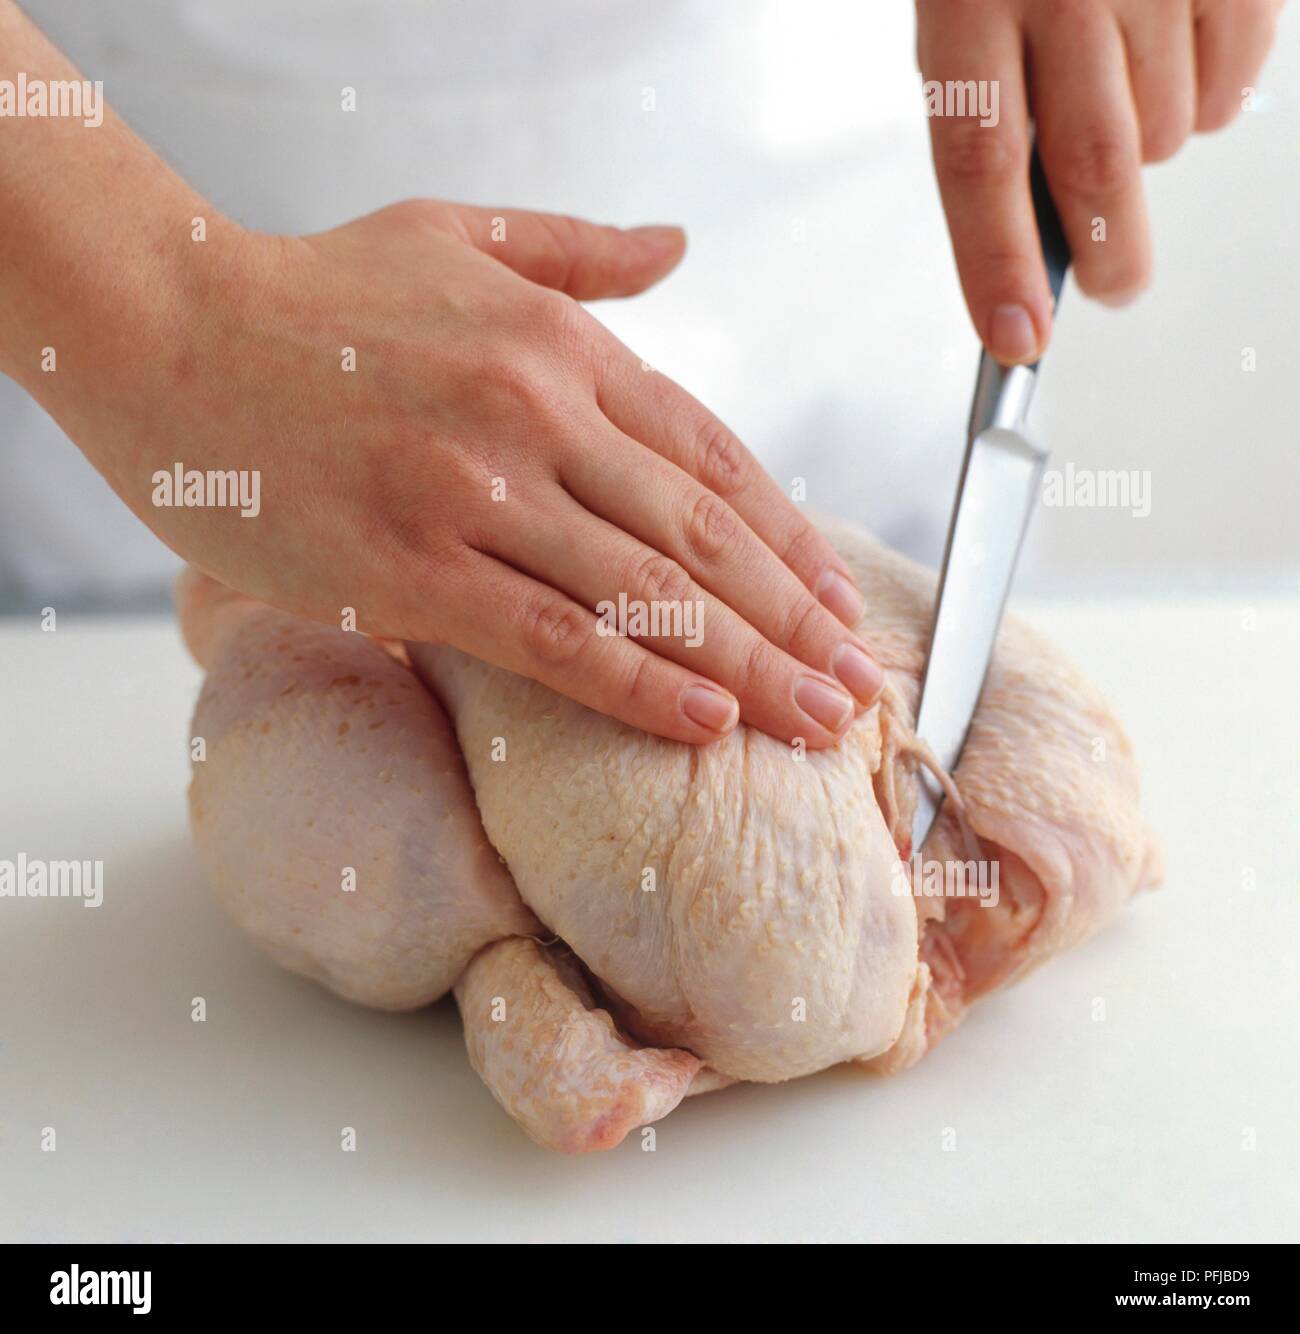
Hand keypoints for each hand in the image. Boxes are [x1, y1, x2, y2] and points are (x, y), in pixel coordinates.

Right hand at [66, 201, 882, 746]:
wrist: (164, 330)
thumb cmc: (310, 293)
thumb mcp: (454, 236)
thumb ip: (577, 251)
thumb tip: (676, 242)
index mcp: (560, 346)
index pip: (711, 456)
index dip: (788, 535)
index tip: (837, 599)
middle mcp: (536, 415)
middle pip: (702, 534)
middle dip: (794, 618)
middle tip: (859, 683)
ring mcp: (476, 493)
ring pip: (646, 593)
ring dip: (745, 665)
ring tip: (815, 719)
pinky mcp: (411, 568)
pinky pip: (553, 636)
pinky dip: (639, 682)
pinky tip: (705, 721)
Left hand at [917, 0, 1283, 362]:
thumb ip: (991, 95)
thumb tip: (1025, 225)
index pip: (977, 161)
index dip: (996, 263)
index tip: (1015, 338)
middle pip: (1092, 162)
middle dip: (1105, 252)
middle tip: (1112, 288)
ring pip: (1166, 129)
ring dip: (1151, 152)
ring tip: (1129, 106)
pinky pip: (1236, 78)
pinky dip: (1211, 99)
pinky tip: (1178, 62)